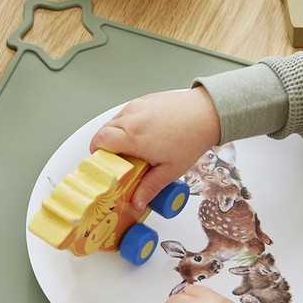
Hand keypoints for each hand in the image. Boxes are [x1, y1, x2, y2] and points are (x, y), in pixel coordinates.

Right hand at [89, 88, 220, 209]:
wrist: (206, 113)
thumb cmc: (191, 138)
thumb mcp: (170, 170)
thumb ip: (150, 188)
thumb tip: (137, 202)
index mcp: (133, 138)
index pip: (99, 142)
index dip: (96, 153)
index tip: (104, 164)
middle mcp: (131, 119)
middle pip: (103, 131)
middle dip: (106, 146)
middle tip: (119, 159)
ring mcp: (136, 107)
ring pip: (114, 121)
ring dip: (117, 134)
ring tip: (134, 147)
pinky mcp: (143, 100)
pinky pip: (126, 113)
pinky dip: (128, 124)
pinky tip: (144, 134)